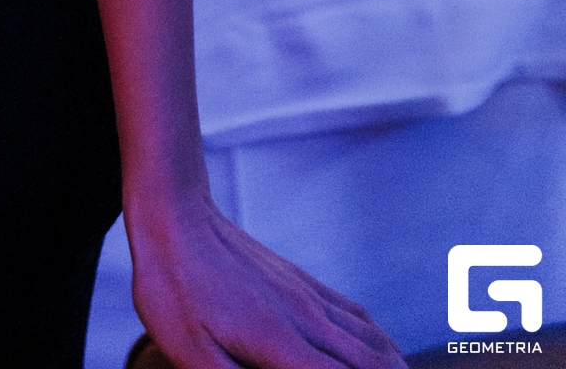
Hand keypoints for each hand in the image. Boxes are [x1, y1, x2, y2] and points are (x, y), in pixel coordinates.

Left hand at [128, 193, 406, 368]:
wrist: (175, 214)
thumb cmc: (173, 288)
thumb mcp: (190, 352)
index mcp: (280, 342)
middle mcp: (306, 318)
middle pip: (373, 365)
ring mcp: (307, 295)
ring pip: (373, 340)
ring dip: (395, 368)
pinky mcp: (301, 280)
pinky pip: (357, 314)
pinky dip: (382, 341)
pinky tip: (384, 353)